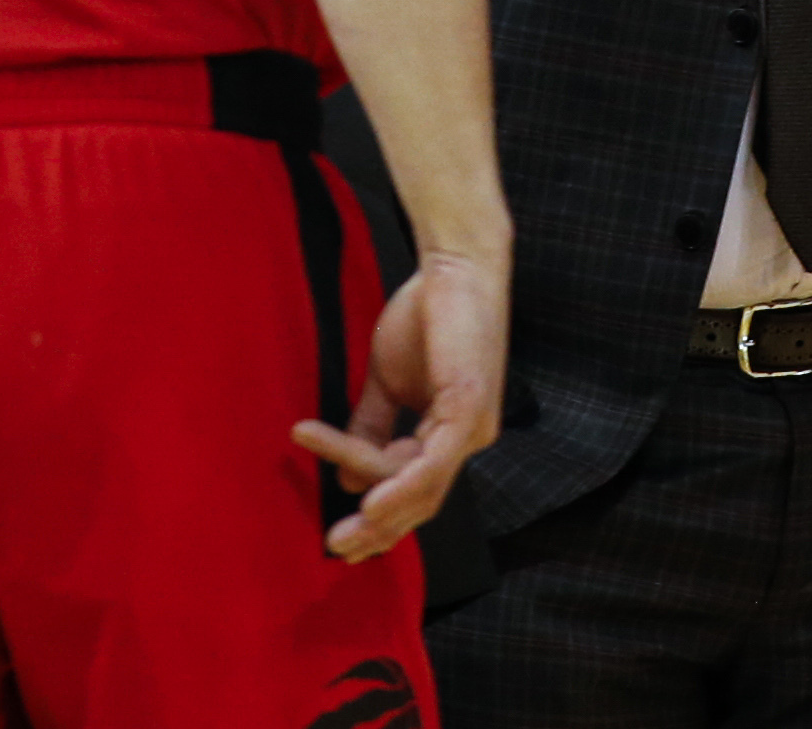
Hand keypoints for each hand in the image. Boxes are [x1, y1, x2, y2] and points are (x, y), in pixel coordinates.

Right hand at [292, 246, 505, 561]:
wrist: (451, 263)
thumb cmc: (424, 313)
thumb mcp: (387, 379)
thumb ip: (370, 425)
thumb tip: (345, 478)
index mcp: (452, 433)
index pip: (412, 488)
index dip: (379, 516)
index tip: (337, 529)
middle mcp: (470, 438)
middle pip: (421, 501)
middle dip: (379, 532)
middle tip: (337, 548)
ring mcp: (474, 427)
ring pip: (421, 487)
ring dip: (379, 511)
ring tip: (341, 529)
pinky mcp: (469, 408)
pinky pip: (434, 463)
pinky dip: (402, 487)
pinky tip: (370, 503)